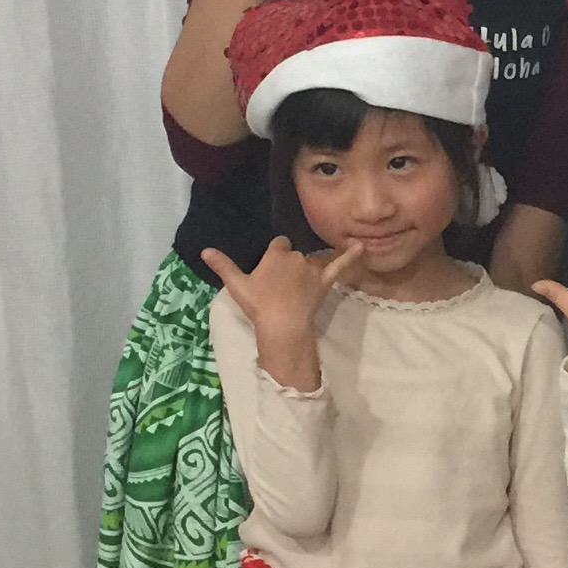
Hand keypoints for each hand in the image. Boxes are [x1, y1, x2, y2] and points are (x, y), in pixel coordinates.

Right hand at [203, 237, 354, 344]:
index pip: (278, 244)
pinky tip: (362, 247)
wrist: (282, 323)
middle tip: (280, 287)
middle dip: (288, 266)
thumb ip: (222, 265)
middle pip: (293, 255)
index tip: (270, 270)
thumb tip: (204, 250)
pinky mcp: (325, 281)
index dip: (274, 256)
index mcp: (275, 254)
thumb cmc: (258, 304)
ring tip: (300, 286)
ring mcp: (312, 268)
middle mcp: (295, 256)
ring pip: (311, 261)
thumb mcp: (236, 285)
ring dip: (307, 269)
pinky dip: (352, 256)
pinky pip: (340, 265)